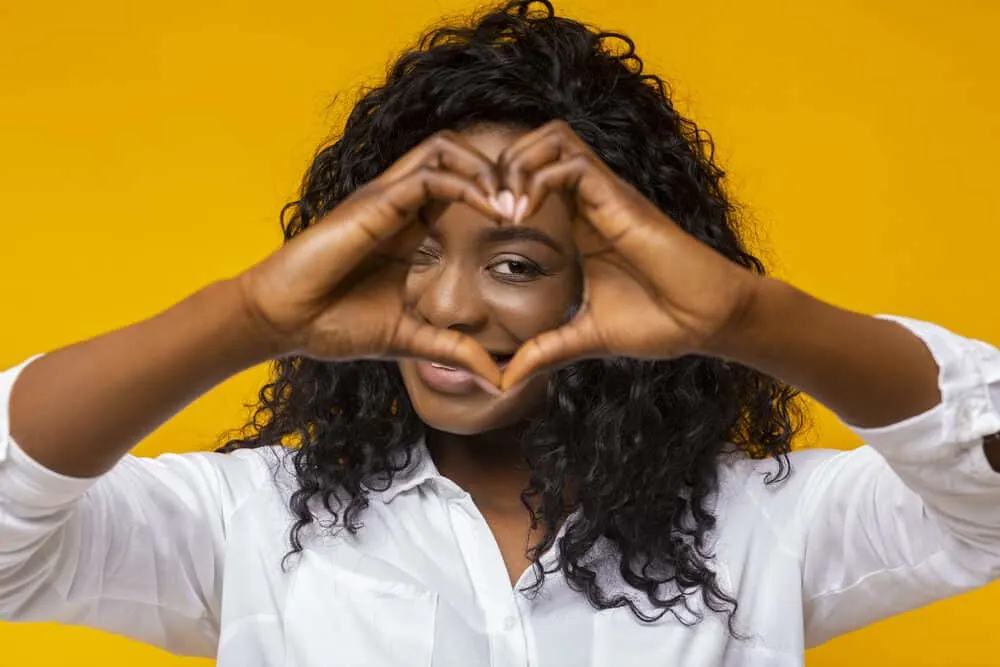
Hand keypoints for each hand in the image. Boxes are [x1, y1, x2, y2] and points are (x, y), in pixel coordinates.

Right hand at [237, 131, 505, 385]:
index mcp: (407, 227)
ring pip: (444, 150)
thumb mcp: (410, 338)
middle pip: (457, 155)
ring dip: (486, 169)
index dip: (496, 195)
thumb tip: (497, 379)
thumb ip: (453, 350)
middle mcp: (398, 204)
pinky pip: (429, 176)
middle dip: (500, 171)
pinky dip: (467, 185)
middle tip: (530, 204)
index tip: (528, 224)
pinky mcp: (373, 204)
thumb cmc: (332, 325)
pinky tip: (494, 211)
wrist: (281, 323)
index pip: (459, 185)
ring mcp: (384, 199)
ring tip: (514, 203)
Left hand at [496, 120, 760, 390]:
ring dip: (516, 165)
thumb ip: (545, 351)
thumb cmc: (658, 323)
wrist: (706, 322)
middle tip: (483, 210)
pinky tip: (521, 214)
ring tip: (502, 209)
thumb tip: (505, 381)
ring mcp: (605, 195)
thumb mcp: (585, 338)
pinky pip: (570, 162)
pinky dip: (536, 178)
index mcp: (580, 223)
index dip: (500, 190)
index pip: (532, 175)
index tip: (479, 228)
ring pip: (551, 138)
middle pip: (536, 144)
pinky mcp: (619, 198)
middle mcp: (591, 200)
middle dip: (500, 167)